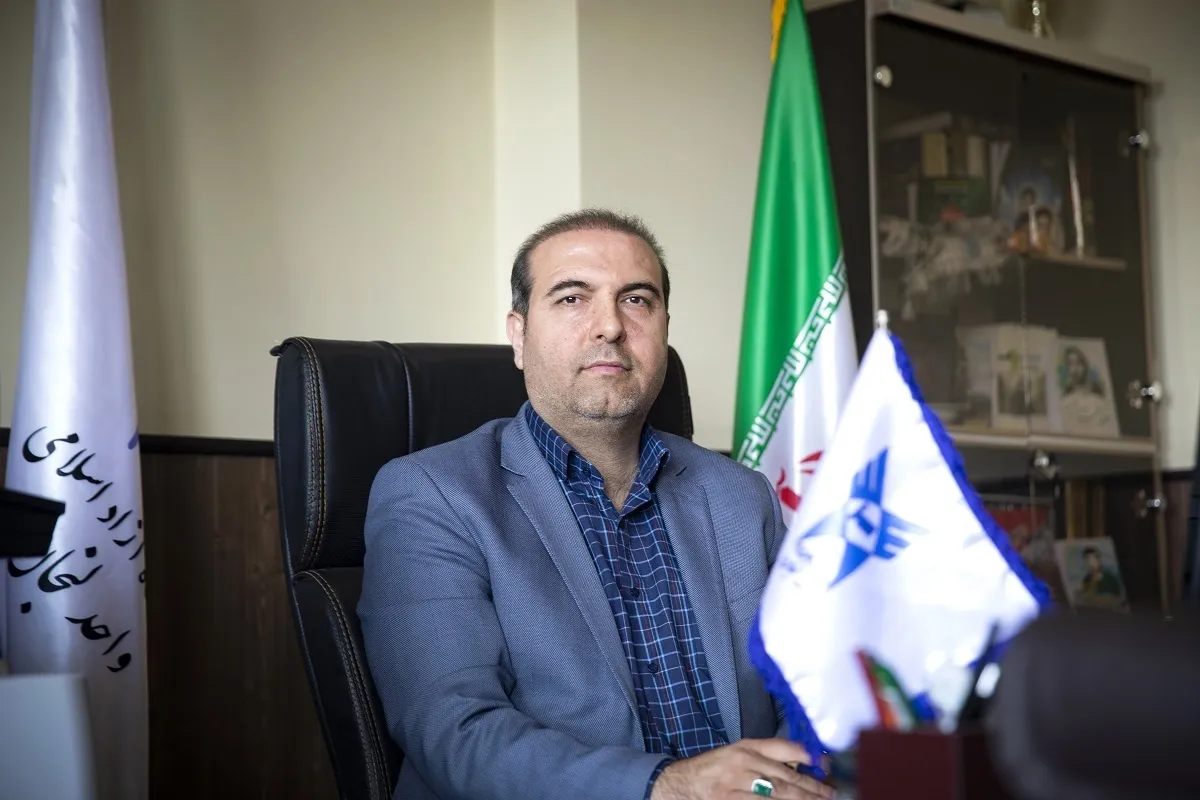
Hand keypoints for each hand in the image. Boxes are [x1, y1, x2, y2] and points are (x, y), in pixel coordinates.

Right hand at [649, 739, 834, 799]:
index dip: (807, 757)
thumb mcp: (738, 753)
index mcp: (745, 748)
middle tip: (831, 794)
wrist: (680, 784)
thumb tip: (805, 762)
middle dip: (811, 789)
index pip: (782, 749)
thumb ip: (767, 755)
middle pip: (785, 778)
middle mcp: (741, 765)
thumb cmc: (714, 768)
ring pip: (776, 795)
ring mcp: (735, 787)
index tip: (825, 766)